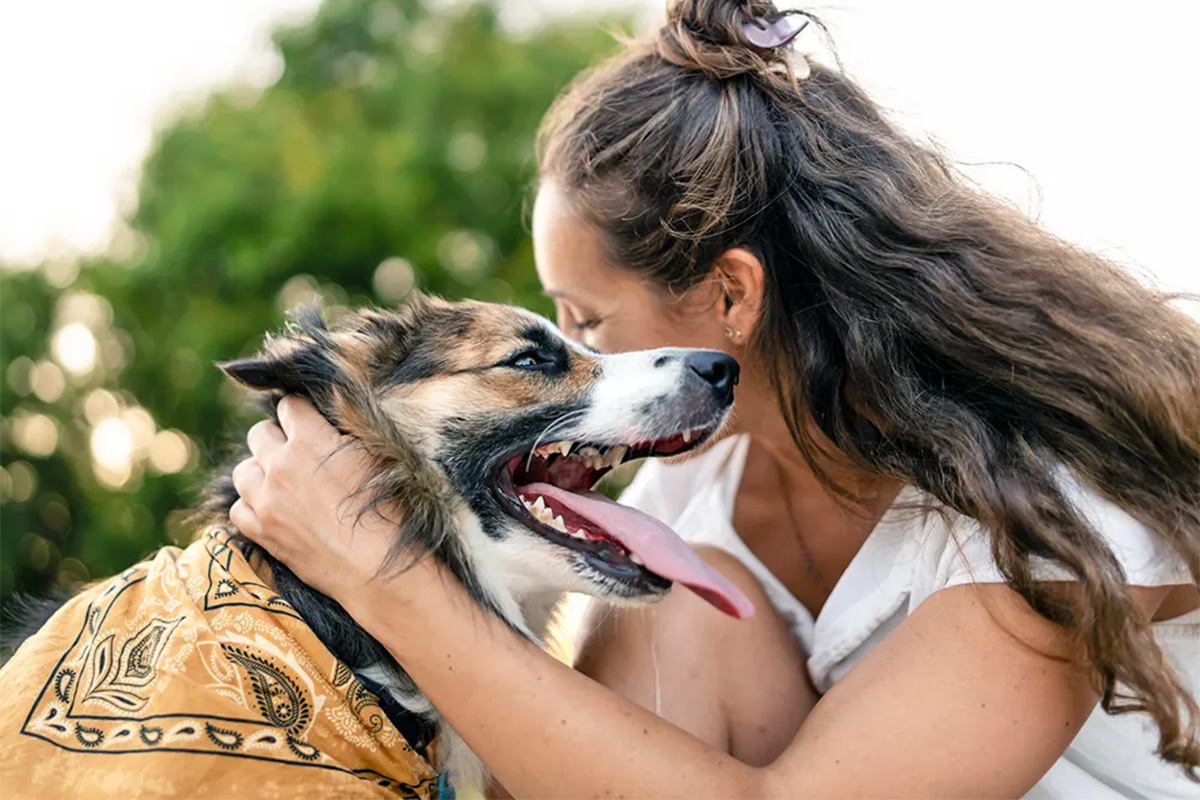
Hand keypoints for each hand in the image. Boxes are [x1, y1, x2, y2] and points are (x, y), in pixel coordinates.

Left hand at [229, 395, 406, 602]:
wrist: (377, 567)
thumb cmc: (387, 509)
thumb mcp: (375, 454)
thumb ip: (347, 420)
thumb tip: (333, 390)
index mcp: (309, 439)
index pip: (289, 406)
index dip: (303, 415)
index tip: (313, 425)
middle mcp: (279, 465)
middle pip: (259, 434)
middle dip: (277, 440)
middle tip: (299, 455)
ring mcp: (265, 500)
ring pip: (243, 470)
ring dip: (260, 472)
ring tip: (283, 483)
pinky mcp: (261, 532)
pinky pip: (239, 507)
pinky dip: (252, 505)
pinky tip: (273, 510)